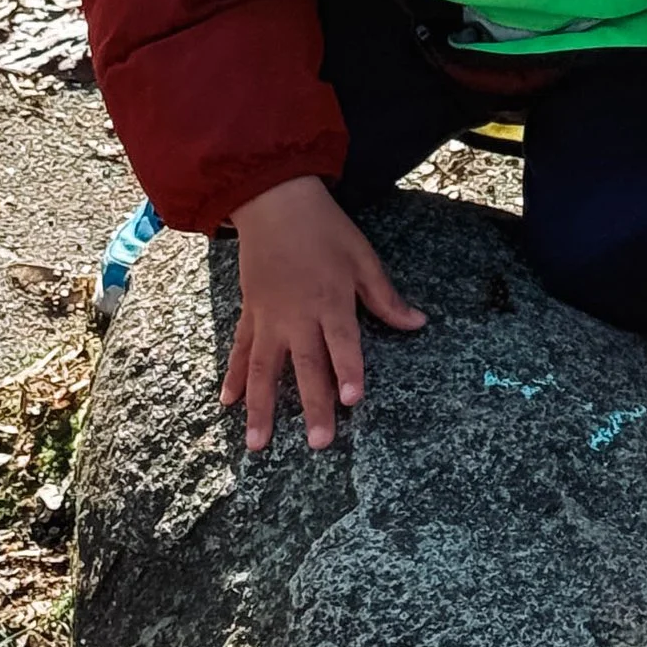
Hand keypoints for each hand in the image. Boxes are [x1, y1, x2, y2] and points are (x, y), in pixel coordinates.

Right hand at [221, 174, 425, 454]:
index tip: (352, 400)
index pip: (343, 343)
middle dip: (313, 405)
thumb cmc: (324, 230)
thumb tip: (418, 323)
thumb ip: (385, 297)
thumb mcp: (362, 257)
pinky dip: (233, 376)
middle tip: (319, 442)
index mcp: (331, 300)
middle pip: (307, 365)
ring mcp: (269, 318)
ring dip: (262, 407)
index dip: (349, 370)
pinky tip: (227, 403)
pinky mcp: (250, 313)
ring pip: (264, 369)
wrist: (274, 203)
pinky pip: (240, 350)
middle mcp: (298, 315)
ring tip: (257, 444)